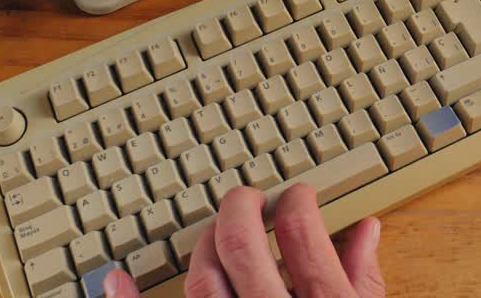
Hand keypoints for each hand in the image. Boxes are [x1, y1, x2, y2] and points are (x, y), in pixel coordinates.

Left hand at [101, 184, 383, 297]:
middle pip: (240, 243)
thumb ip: (363, 282)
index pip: (300, 231)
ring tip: (216, 234)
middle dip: (239, 209)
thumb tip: (363, 233)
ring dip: (202, 245)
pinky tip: (116, 280)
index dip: (295, 202)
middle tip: (249, 200)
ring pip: (201, 281)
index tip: (296, 198)